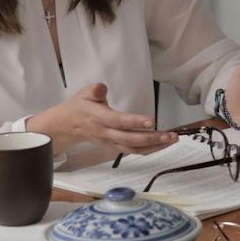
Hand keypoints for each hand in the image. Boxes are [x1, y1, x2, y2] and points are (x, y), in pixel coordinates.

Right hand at [27, 83, 176, 154]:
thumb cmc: (80, 107)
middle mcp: (106, 132)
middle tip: (170, 135)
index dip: (135, 122)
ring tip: (171, 139)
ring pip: (134, 148)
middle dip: (152, 138)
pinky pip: (133, 151)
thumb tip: (102, 88)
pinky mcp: (115, 146)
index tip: (151, 121)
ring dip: (154, 146)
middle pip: (130, 139)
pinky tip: (162, 145)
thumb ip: (94, 90)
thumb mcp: (84, 93)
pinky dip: (149, 149)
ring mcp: (111, 142)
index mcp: (99, 118)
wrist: (68, 125)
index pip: (119, 121)